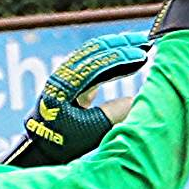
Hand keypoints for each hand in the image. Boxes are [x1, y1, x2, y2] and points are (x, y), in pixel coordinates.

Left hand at [10, 29, 151, 166]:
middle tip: (147, 40)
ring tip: (142, 45)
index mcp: (64, 87)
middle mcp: (63, 76)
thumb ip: (113, 115)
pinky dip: (113, 60)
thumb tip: (137, 100)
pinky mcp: (73, 81)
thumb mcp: (91, 132)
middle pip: (94, 51)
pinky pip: (94, 63)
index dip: (121, 58)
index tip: (144, 55)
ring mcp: (67, 76)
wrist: (41, 148)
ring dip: (118, 48)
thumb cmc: (64, 143)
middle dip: (122, 44)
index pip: (95, 64)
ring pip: (94, 54)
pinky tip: (130, 60)